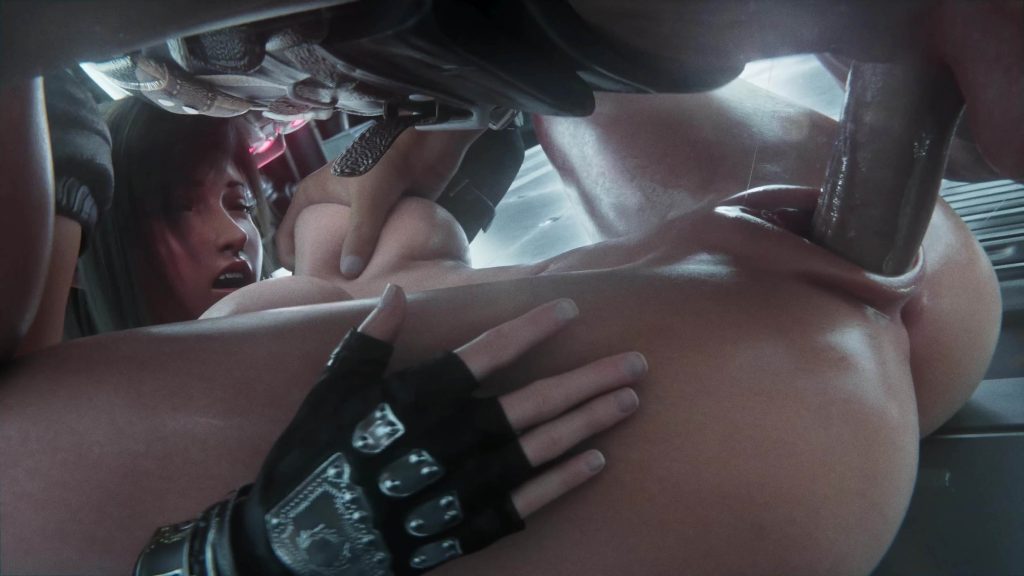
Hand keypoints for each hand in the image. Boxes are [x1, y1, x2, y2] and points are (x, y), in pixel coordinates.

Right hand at [233, 284, 644, 574]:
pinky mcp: (456, 531)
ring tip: (629, 401)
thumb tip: (394, 293)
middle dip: (582, 382)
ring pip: (532, 453)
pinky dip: (558, 485)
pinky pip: (519, 508)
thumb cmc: (312, 456)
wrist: (292, 541)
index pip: (479, 358)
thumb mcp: (329, 393)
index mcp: (407, 405)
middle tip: (635, 363)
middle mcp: (439, 446)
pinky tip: (596, 462)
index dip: (526, 331)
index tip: (569, 309)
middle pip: (524, 407)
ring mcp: (451, 492)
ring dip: (584, 426)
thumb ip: (367, 343)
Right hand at [275, 129, 482, 277]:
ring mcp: (357, 214)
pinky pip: (373, 246)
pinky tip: (380, 280)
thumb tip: (348, 273)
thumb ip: (359, 235)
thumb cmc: (388, 159)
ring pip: (348, 248)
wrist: (428, 143)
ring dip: (353, 267)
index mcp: (313, 195)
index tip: (308, 286)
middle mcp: (330, 206)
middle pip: (318, 244)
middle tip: (333, 296)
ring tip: (356, 294)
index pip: (288, 233)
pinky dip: (375, 260)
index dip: (292, 260)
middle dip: (325, 268)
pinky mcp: (382, 220)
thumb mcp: (368, 198)